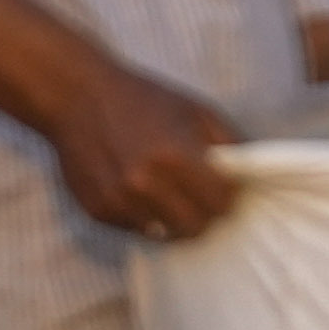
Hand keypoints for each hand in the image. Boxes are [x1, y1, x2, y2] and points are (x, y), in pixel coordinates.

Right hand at [47, 60, 241, 240]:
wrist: (77, 96)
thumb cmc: (143, 98)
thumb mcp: (194, 108)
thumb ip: (229, 144)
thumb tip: (251, 178)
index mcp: (176, 155)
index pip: (221, 204)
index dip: (227, 197)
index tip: (222, 189)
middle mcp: (146, 182)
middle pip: (196, 227)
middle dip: (203, 213)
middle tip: (197, 195)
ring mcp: (120, 200)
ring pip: (166, 233)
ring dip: (173, 217)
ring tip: (166, 191)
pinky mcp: (100, 210)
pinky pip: (136, 228)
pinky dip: (143, 215)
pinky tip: (136, 188)